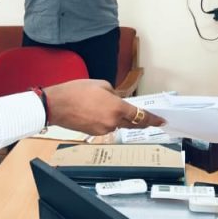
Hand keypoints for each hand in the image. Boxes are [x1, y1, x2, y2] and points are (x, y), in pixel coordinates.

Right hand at [43, 79, 165, 134]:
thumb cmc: (76, 91)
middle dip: (139, 121)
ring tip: (102, 105)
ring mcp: (103, 129)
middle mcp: (113, 122)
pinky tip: (94, 111)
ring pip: (117, 124)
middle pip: (132, 123)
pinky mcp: (94, 133)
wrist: (56, 105)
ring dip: (117, 117)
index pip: (140, 116)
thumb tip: (118, 99)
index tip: (161, 122)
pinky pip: (105, 126)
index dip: (152, 119)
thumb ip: (114, 93)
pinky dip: (105, 120)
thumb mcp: (101, 84)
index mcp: (117, 108)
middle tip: (146, 118)